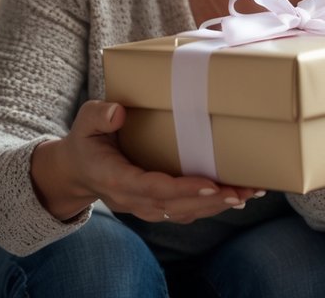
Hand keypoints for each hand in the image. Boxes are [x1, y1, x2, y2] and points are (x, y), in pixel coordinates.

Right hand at [31, 100, 262, 223]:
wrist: (77, 172)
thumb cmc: (86, 141)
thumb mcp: (85, 122)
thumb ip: (99, 116)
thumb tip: (118, 112)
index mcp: (115, 178)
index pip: (152, 188)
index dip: (182, 188)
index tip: (211, 184)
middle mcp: (132, 199)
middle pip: (175, 205)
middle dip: (211, 200)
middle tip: (243, 191)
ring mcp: (143, 207)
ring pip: (183, 212)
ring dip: (217, 205)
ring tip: (248, 193)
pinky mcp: (154, 207)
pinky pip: (184, 211)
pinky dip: (210, 206)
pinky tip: (235, 198)